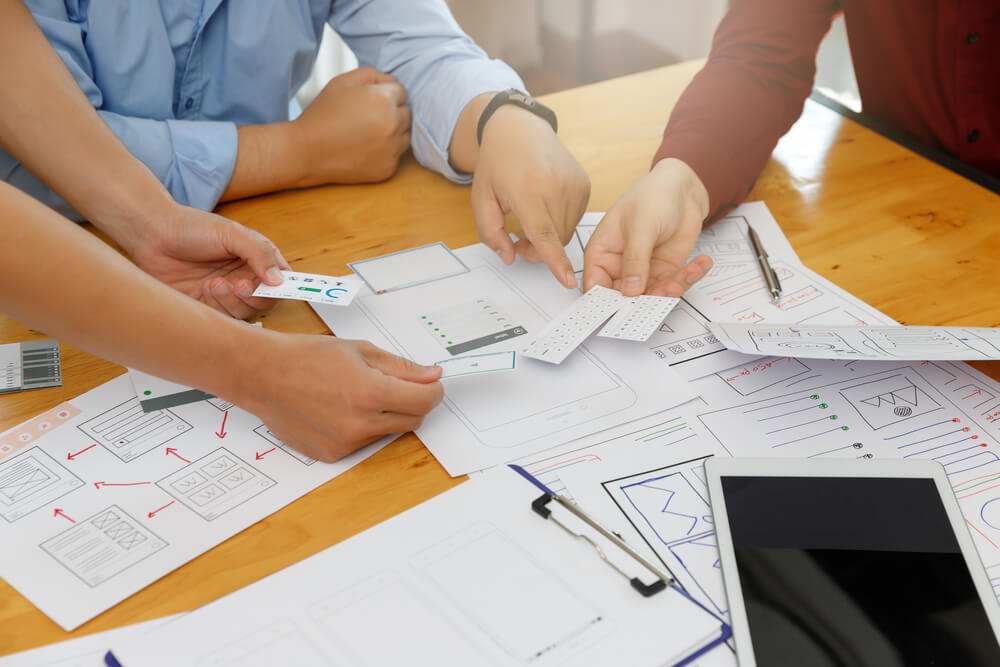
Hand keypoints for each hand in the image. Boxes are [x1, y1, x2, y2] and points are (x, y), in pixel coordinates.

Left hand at [122, 204, 289, 318]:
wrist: (151, 234)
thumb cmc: (191, 227)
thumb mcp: (231, 233)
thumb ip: (259, 252)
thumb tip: (278, 279)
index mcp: (256, 258)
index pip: (283, 279)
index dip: (283, 286)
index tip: (276, 288)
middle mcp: (245, 277)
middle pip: (266, 300)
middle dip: (253, 296)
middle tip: (238, 285)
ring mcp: (227, 293)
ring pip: (245, 312)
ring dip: (232, 301)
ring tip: (214, 283)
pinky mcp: (207, 306)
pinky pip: (224, 318)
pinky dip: (218, 307)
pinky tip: (204, 289)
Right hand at [241, 335, 443, 462]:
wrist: (262, 375)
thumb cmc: (306, 357)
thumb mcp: (359, 351)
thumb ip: (401, 367)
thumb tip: (433, 376)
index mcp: (371, 392)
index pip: (426, 401)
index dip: (433, 391)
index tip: (430, 385)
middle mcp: (360, 423)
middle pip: (413, 420)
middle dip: (411, 403)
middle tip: (391, 386)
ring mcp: (345, 442)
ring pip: (388, 432)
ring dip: (384, 416)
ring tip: (353, 395)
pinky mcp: (331, 454)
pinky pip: (363, 443)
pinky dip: (360, 428)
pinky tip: (336, 410)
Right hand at [292, 67, 410, 183]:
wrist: (307, 151)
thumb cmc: (323, 114)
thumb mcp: (342, 82)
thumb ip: (372, 75)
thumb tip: (392, 81)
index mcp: (383, 100)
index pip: (402, 92)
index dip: (384, 94)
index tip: (369, 102)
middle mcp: (393, 124)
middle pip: (406, 113)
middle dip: (391, 113)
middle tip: (366, 118)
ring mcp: (392, 149)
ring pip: (405, 135)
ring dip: (392, 133)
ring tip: (367, 134)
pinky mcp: (389, 168)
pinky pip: (397, 155)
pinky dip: (386, 152)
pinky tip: (365, 149)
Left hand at [471, 105, 590, 288]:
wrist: (520, 129)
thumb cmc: (498, 163)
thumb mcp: (481, 198)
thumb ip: (490, 232)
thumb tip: (510, 257)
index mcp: (528, 190)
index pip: (545, 233)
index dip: (555, 260)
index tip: (567, 280)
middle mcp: (556, 187)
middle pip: (554, 239)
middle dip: (536, 248)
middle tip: (517, 238)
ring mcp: (574, 185)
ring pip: (566, 231)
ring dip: (549, 235)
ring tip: (530, 216)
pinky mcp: (585, 185)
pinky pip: (575, 218)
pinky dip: (559, 220)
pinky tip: (545, 203)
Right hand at [584, 158, 713, 296]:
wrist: (683, 188)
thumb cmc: (653, 195)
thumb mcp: (641, 225)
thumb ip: (635, 259)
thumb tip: (630, 289)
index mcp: (602, 252)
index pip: (595, 286)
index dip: (605, 303)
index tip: (624, 310)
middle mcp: (620, 265)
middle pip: (625, 297)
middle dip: (647, 299)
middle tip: (664, 293)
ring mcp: (643, 269)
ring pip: (653, 295)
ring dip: (672, 289)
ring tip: (685, 275)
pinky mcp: (665, 270)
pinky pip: (675, 284)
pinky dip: (689, 278)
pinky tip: (700, 263)